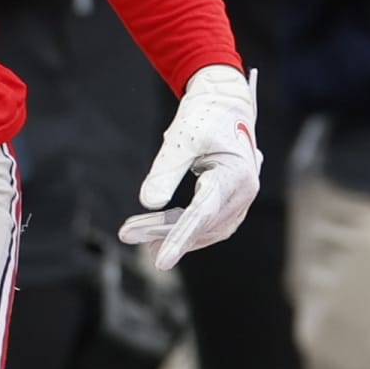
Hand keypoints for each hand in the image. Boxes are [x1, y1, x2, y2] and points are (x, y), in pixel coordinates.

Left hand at [119, 64, 260, 271]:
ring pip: (201, 228)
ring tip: (132, 231)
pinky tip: (154, 231)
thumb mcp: (180, 138)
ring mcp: (240, 201)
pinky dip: (179, 228)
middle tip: (125, 233)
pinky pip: (205, 224)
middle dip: (162, 232)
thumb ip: (165, 171)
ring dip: (167, 232)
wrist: (225, 106)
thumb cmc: (204, 117)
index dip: (181, 239)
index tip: (161, 261)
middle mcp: (244, 193)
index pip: (203, 214)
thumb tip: (148, 203)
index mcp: (235, 175)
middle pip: (199, 224)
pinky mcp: (231, 204)